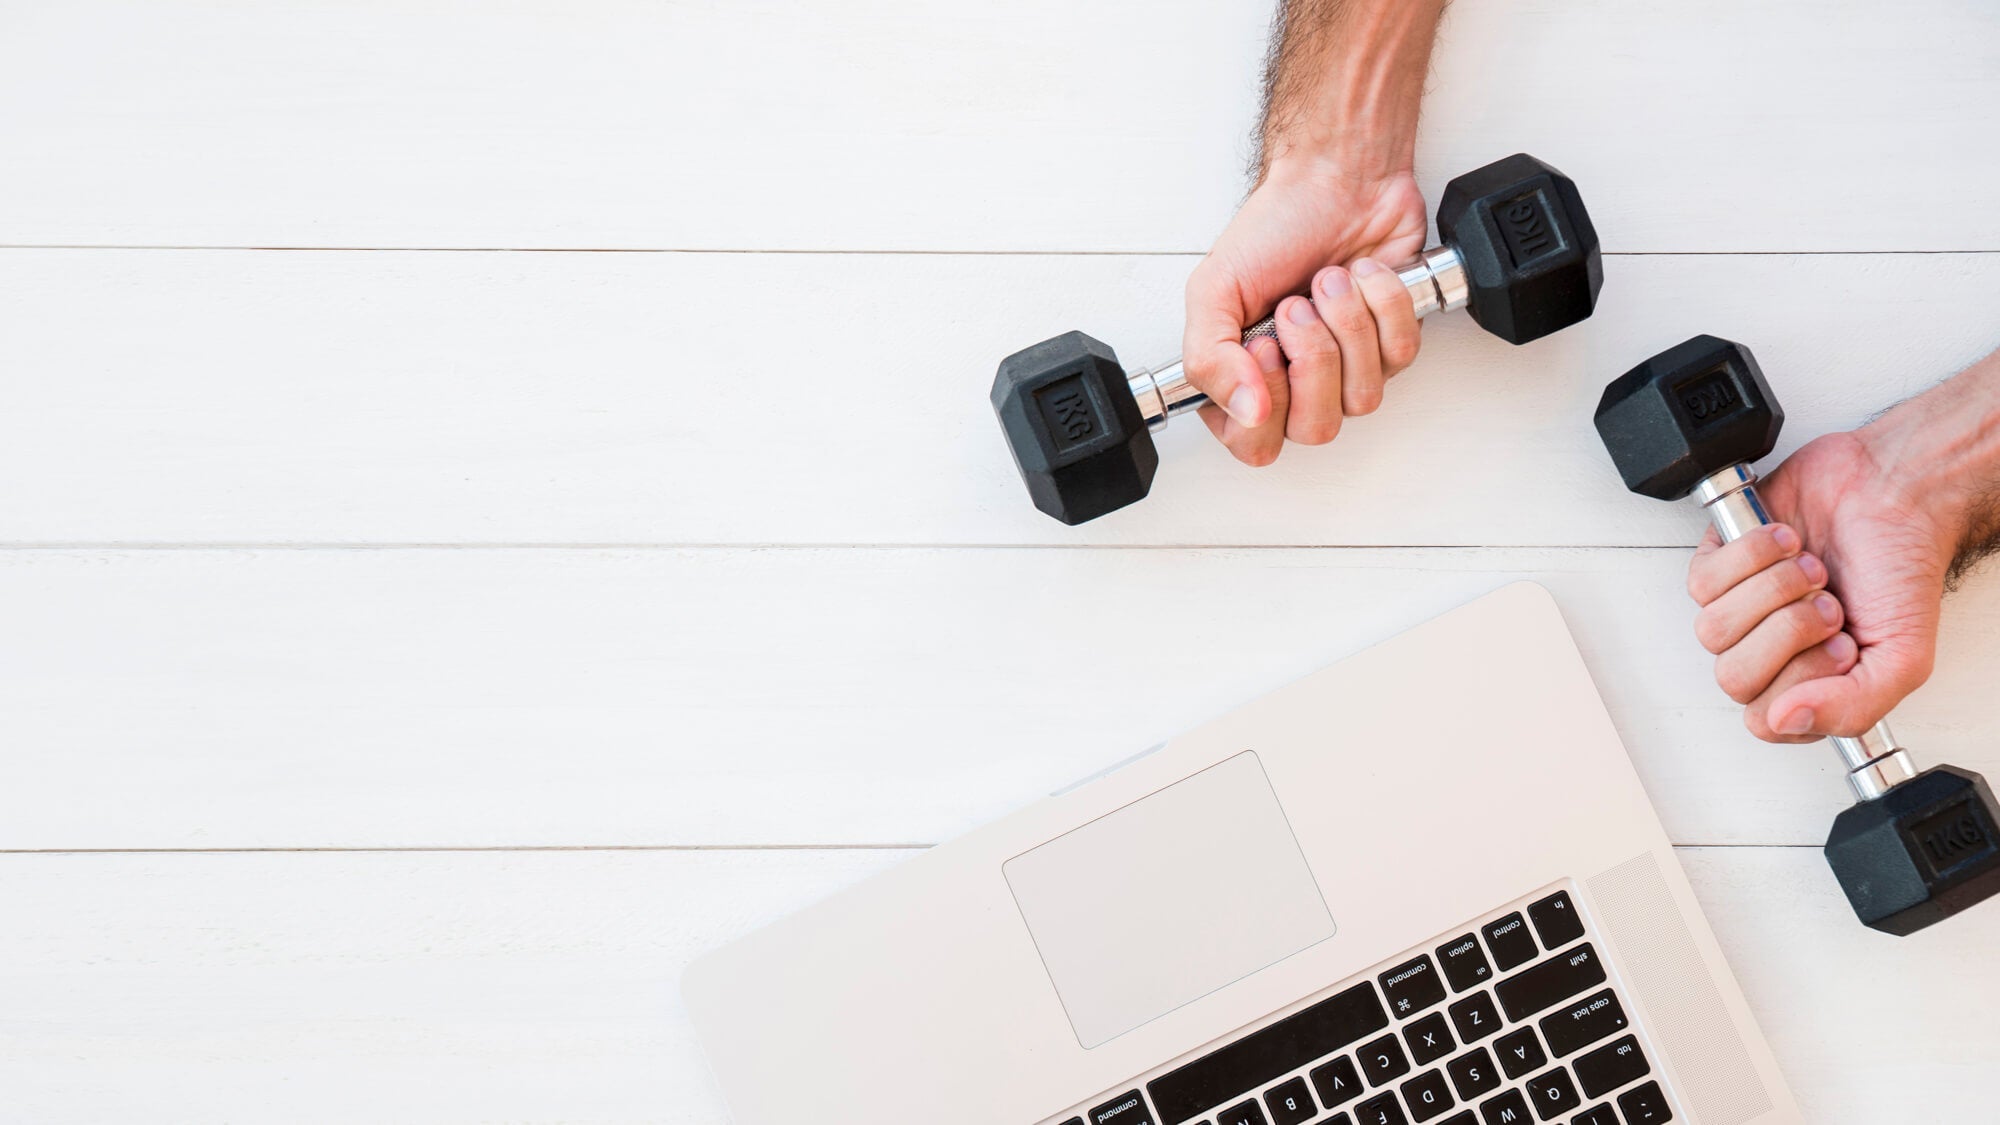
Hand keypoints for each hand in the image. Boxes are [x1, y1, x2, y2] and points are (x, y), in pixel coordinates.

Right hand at [1181, 161, 1428, 465]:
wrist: (1338, 180)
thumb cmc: (1275, 230)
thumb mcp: (1213, 289)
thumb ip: (1208, 361)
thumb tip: (1244, 412)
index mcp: (1243, 380)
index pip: (1256, 445)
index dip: (1266, 402)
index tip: (1263, 345)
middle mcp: (1296, 384)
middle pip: (1315, 429)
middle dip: (1312, 358)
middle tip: (1296, 307)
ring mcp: (1348, 370)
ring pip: (1362, 398)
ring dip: (1346, 325)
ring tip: (1329, 282)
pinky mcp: (1393, 344)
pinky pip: (1399, 355)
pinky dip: (1381, 305)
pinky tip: (1361, 277)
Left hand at [1685, 431, 1952, 741]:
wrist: (1893, 489)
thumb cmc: (1900, 568)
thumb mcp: (1904, 656)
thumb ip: (1854, 707)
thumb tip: (1786, 720)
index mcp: (1808, 684)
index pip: (1765, 719)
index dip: (1799, 682)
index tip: (1841, 645)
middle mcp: (1768, 653)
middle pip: (1733, 677)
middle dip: (1788, 633)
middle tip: (1829, 604)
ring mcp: (1740, 609)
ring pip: (1715, 629)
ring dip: (1773, 592)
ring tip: (1813, 571)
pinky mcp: (1718, 564)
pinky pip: (1702, 581)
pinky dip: (1751, 556)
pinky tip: (1787, 543)